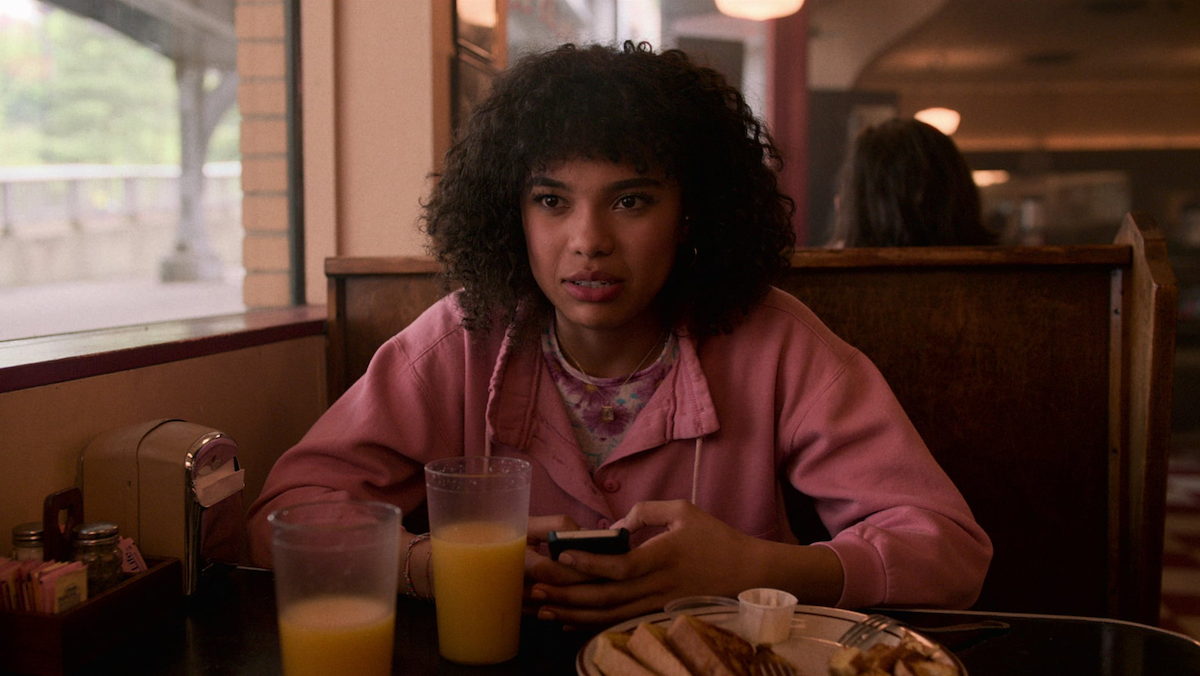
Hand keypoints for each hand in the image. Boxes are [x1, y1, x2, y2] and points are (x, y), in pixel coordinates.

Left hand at [528, 500, 766, 625]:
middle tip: (537, 588)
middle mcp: (658, 586)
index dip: (590, 563)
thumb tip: (612, 529)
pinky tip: (570, 621)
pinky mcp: (659, 615)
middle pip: (607, 597)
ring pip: (610, 616)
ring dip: (574, 613)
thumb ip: (644, 511)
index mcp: (662, 557)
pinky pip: (620, 623)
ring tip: (544, 608)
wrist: (748, 573)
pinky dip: (593, 624)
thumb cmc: (715, 537)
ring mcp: (658, 604)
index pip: (620, 566)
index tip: (563, 555)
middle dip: (569, 594)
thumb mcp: (683, 510)